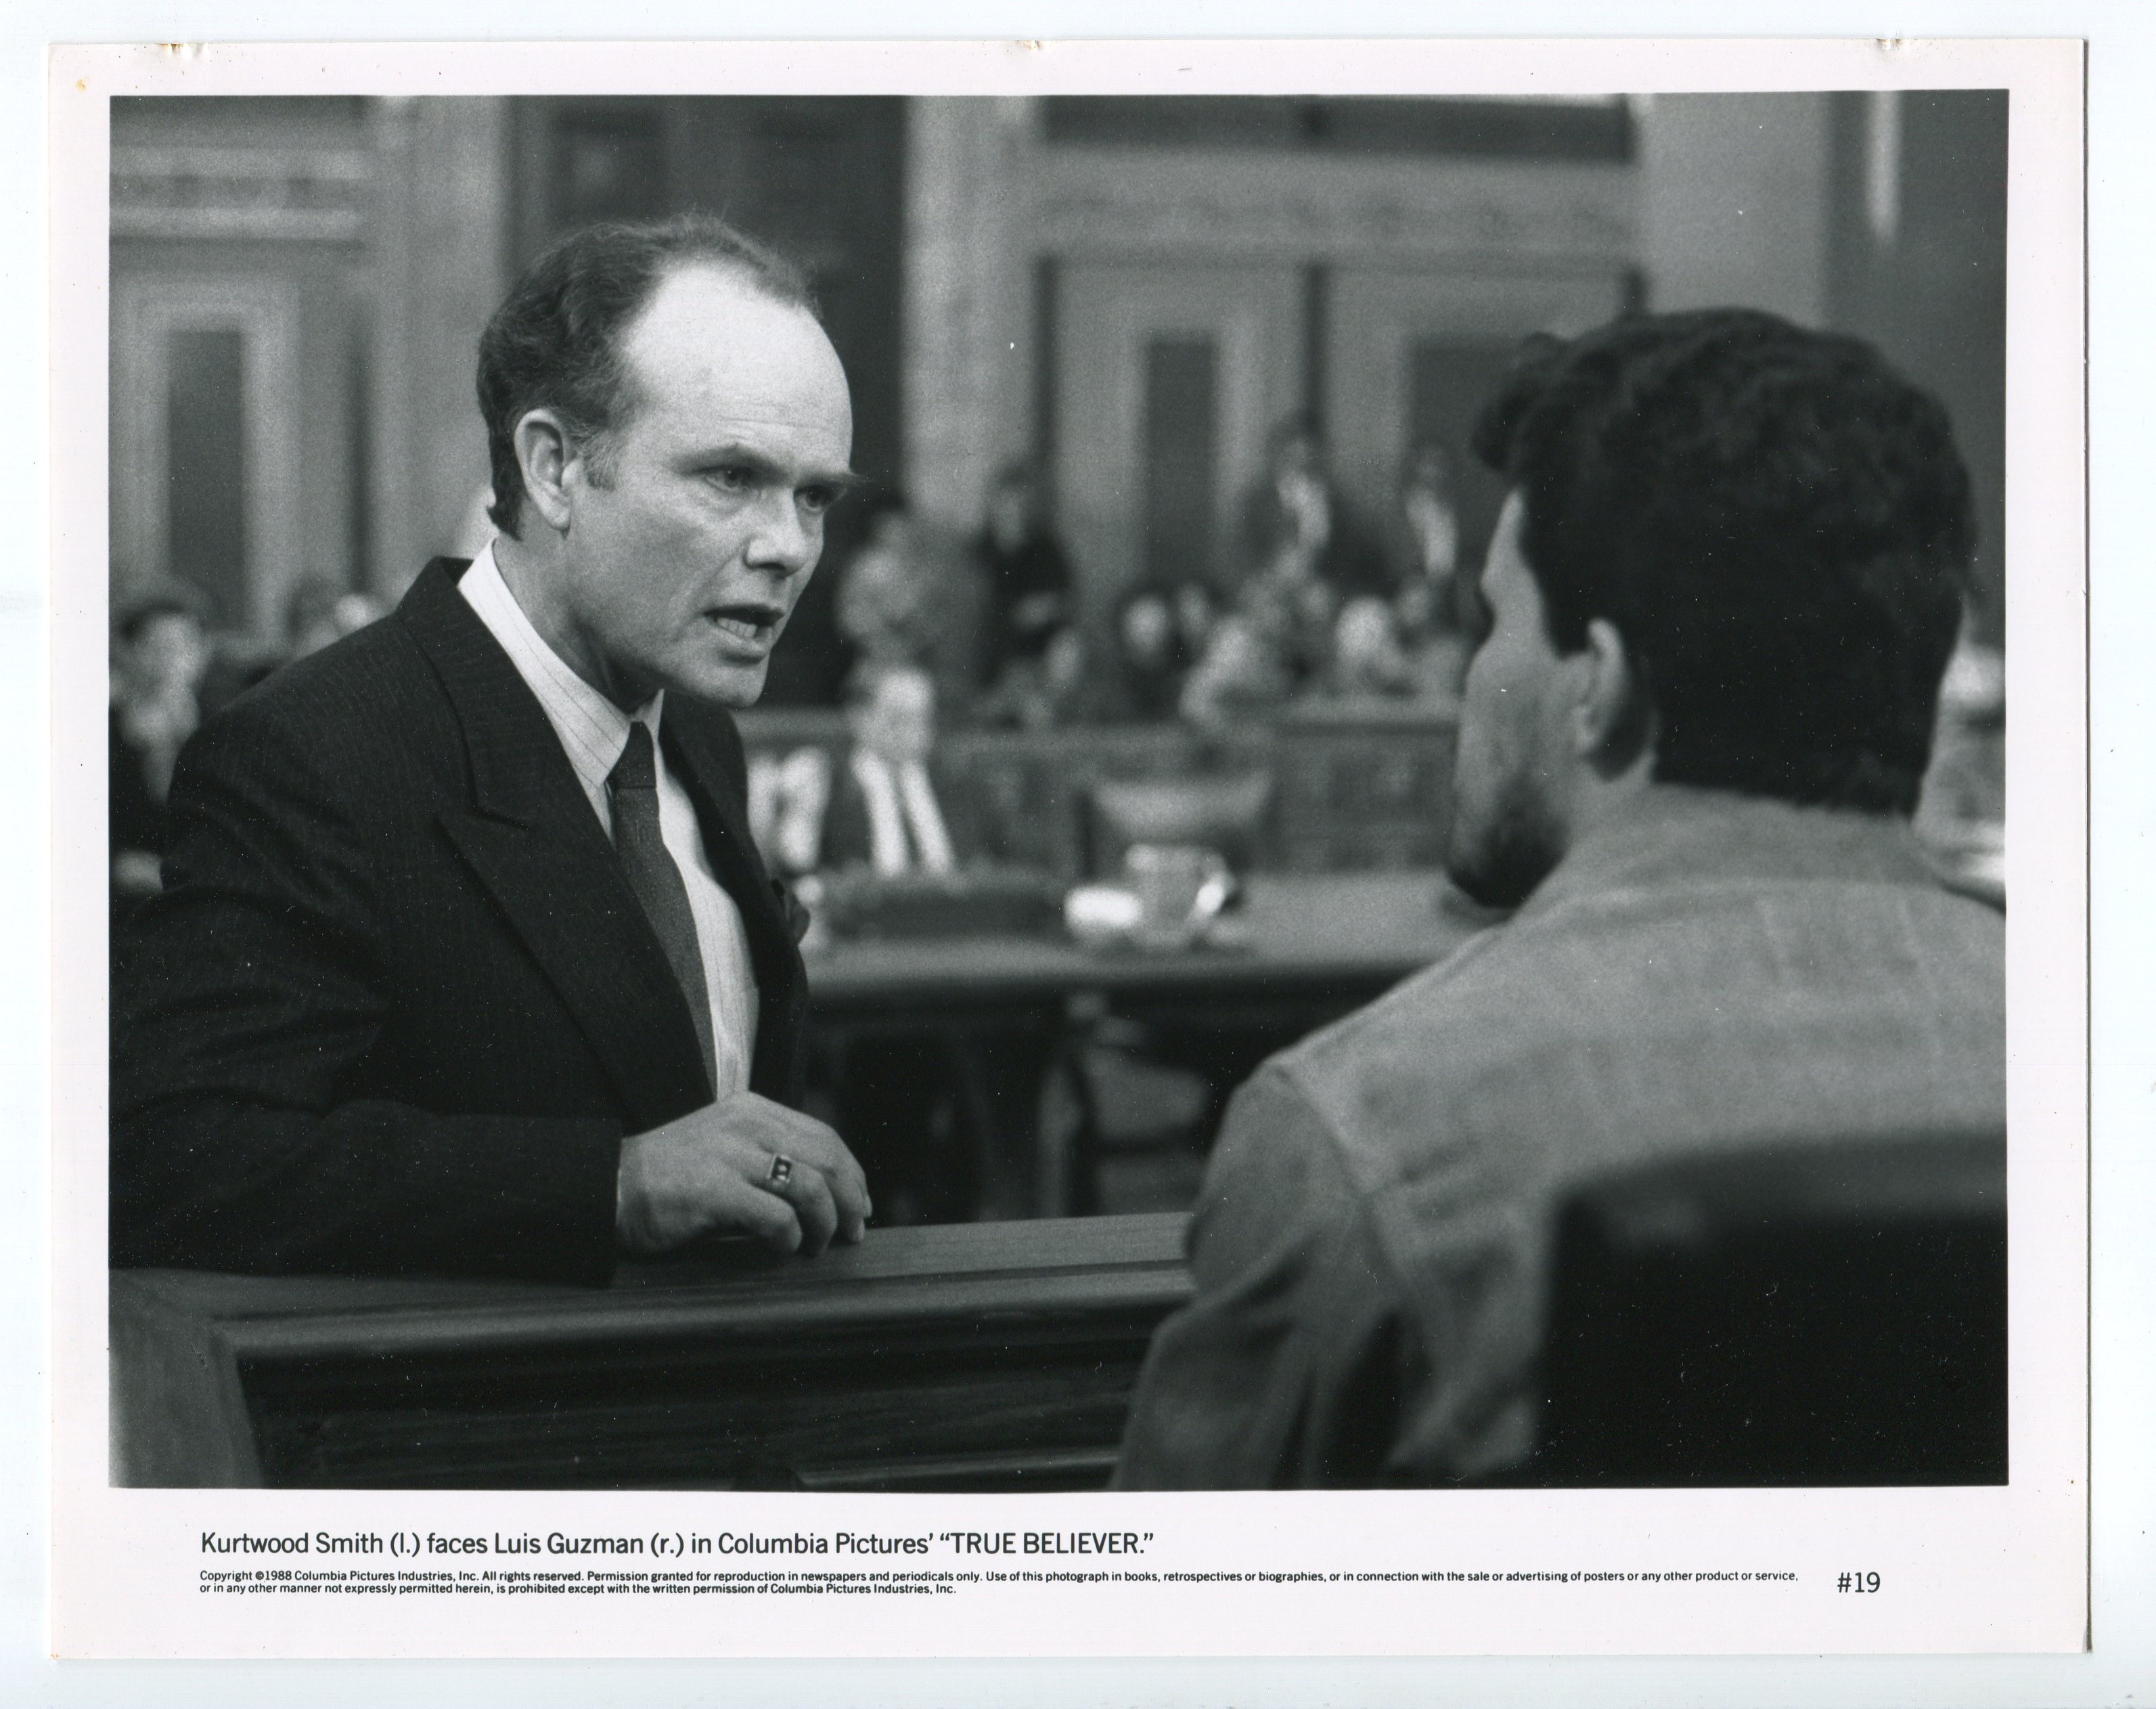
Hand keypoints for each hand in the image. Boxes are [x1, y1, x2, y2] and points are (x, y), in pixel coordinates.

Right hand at [615, 1092, 871, 1258]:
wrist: (610, 1186)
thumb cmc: (669, 1176)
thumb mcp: (724, 1148)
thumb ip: (767, 1158)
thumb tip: (822, 1193)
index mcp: (752, 1110)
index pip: (823, 1136)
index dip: (851, 1173)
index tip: (861, 1203)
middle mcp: (747, 1125)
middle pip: (826, 1159)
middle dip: (849, 1199)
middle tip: (853, 1231)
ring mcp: (731, 1155)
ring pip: (809, 1186)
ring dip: (824, 1223)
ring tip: (818, 1245)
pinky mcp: (716, 1190)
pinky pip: (776, 1216)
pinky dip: (789, 1237)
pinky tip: (783, 1248)